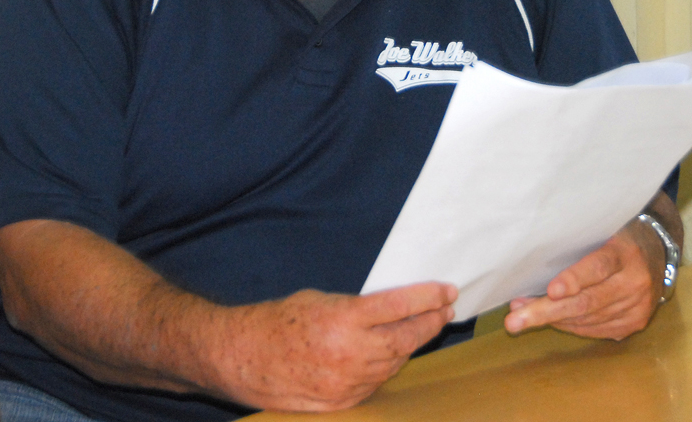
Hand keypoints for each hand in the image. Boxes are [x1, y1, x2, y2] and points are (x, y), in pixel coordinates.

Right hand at [206, 282, 456, 410]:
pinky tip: (397, 351)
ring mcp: (348, 382)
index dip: (427, 297)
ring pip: (395, 362)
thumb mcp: (321, 299)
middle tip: (445, 308)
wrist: (244, 358)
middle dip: (430, 321)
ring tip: (427, 326)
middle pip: (405, 338)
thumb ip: (356, 308)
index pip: (398, 307)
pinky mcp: (343, 401)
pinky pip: (377, 381)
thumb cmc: (279, 320)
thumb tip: (390, 310)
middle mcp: (350, 354)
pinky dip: (390, 364)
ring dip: (413, 343)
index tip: (446, 290)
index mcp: (343, 320)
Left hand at [504, 219, 665, 340]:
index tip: (551, 291)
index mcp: (625, 253)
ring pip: (588, 319)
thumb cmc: (616, 234)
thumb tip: (532, 260)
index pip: (598, 267)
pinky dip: (569, 325)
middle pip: (587, 301)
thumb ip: (575, 240)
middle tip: (514, 320)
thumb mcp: (601, 227)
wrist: (657, 251)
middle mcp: (635, 282)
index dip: (574, 279)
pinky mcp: (634, 323)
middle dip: (547, 312)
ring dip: (551, 319)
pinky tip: (549, 320)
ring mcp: (637, 307)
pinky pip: (595, 329)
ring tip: (519, 316)